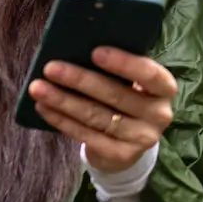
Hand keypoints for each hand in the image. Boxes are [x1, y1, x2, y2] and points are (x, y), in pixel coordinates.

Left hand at [29, 47, 178, 173]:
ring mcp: (141, 138)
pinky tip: (44, 108)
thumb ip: (115, 67)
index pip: (149, 74)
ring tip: (38, 88)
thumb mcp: (130, 81)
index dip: (123, 63)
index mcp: (164, 88)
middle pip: (115, 95)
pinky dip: (62, 120)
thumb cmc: (126, 98)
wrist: (129, 142)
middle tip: (50, 68)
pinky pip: (87, 135)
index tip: (95, 52)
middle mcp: (159, 114)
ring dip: (63, 100)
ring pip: (96, 116)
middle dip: (80, 80)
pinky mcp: (121, 155)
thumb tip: (76, 46)